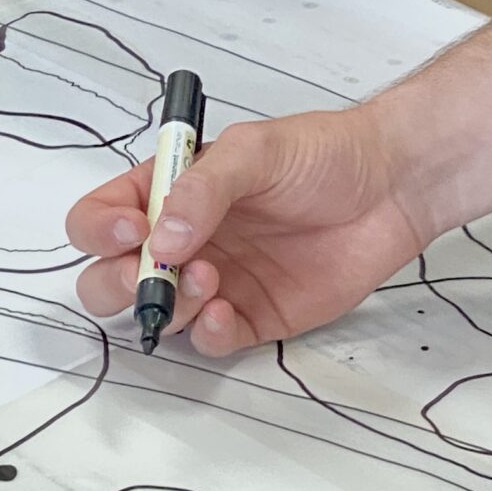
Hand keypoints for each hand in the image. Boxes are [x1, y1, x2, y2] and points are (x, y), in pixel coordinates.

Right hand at [67, 101, 422, 355]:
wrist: (392, 186)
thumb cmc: (323, 154)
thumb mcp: (255, 150)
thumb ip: (204, 189)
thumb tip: (163, 237)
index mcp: (167, 192)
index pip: (100, 218)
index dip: (99, 230)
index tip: (132, 230)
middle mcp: (182, 240)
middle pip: (110, 277)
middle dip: (117, 282)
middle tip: (154, 273)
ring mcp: (215, 281)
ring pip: (157, 314)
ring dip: (169, 305)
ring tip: (211, 279)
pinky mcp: (253, 316)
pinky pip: (210, 340)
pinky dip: (208, 333)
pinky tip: (226, 311)